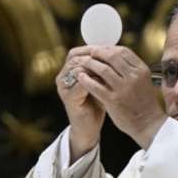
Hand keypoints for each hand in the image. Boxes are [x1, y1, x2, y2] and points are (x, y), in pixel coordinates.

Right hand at [57, 47, 105, 161]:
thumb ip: (102, 68)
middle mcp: (62, 77)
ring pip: (77, 68)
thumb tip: (115, 50)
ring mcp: (63, 87)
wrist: (88, 128)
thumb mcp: (99, 82)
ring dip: (95, 68)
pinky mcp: (68, 98)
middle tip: (112, 59)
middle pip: (75, 57)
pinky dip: (95, 81)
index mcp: (68, 71)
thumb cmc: (96, 103)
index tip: (111, 51)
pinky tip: (108, 83)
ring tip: (111, 70)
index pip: (77, 52)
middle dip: (94, 57)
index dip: (94, 49)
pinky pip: (81, 83)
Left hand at [75, 46, 166, 148]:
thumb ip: (130, 69)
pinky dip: (86, 79)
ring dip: (89, 63)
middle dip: (97, 52)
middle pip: (111, 56)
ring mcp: (123, 88)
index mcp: (141, 70)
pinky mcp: (113, 100)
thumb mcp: (142, 80)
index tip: (99, 49)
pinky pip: (96, 86)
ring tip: (81, 63)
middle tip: (88, 53)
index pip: (123, 51)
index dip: (108, 48)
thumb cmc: (143, 102)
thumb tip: (112, 55)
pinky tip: (80, 77)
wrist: (148, 123)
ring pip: (102, 68)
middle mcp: (133, 77)